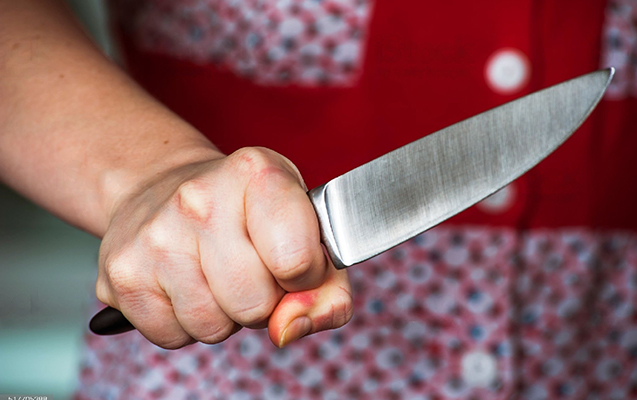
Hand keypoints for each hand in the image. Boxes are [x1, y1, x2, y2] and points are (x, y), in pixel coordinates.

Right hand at [95, 147, 352, 348]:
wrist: (161, 185)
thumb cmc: (245, 209)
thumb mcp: (305, 225)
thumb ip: (327, 287)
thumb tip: (289, 328)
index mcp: (257, 173)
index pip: (298, 261)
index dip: (306, 278)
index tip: (296, 262)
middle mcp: (200, 198)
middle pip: (255, 304)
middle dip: (262, 301)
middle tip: (250, 268)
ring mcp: (156, 236)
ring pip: (213, 327)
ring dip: (223, 314)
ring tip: (214, 274)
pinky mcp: (122, 272)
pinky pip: (173, 337)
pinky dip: (185, 324)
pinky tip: (183, 283)